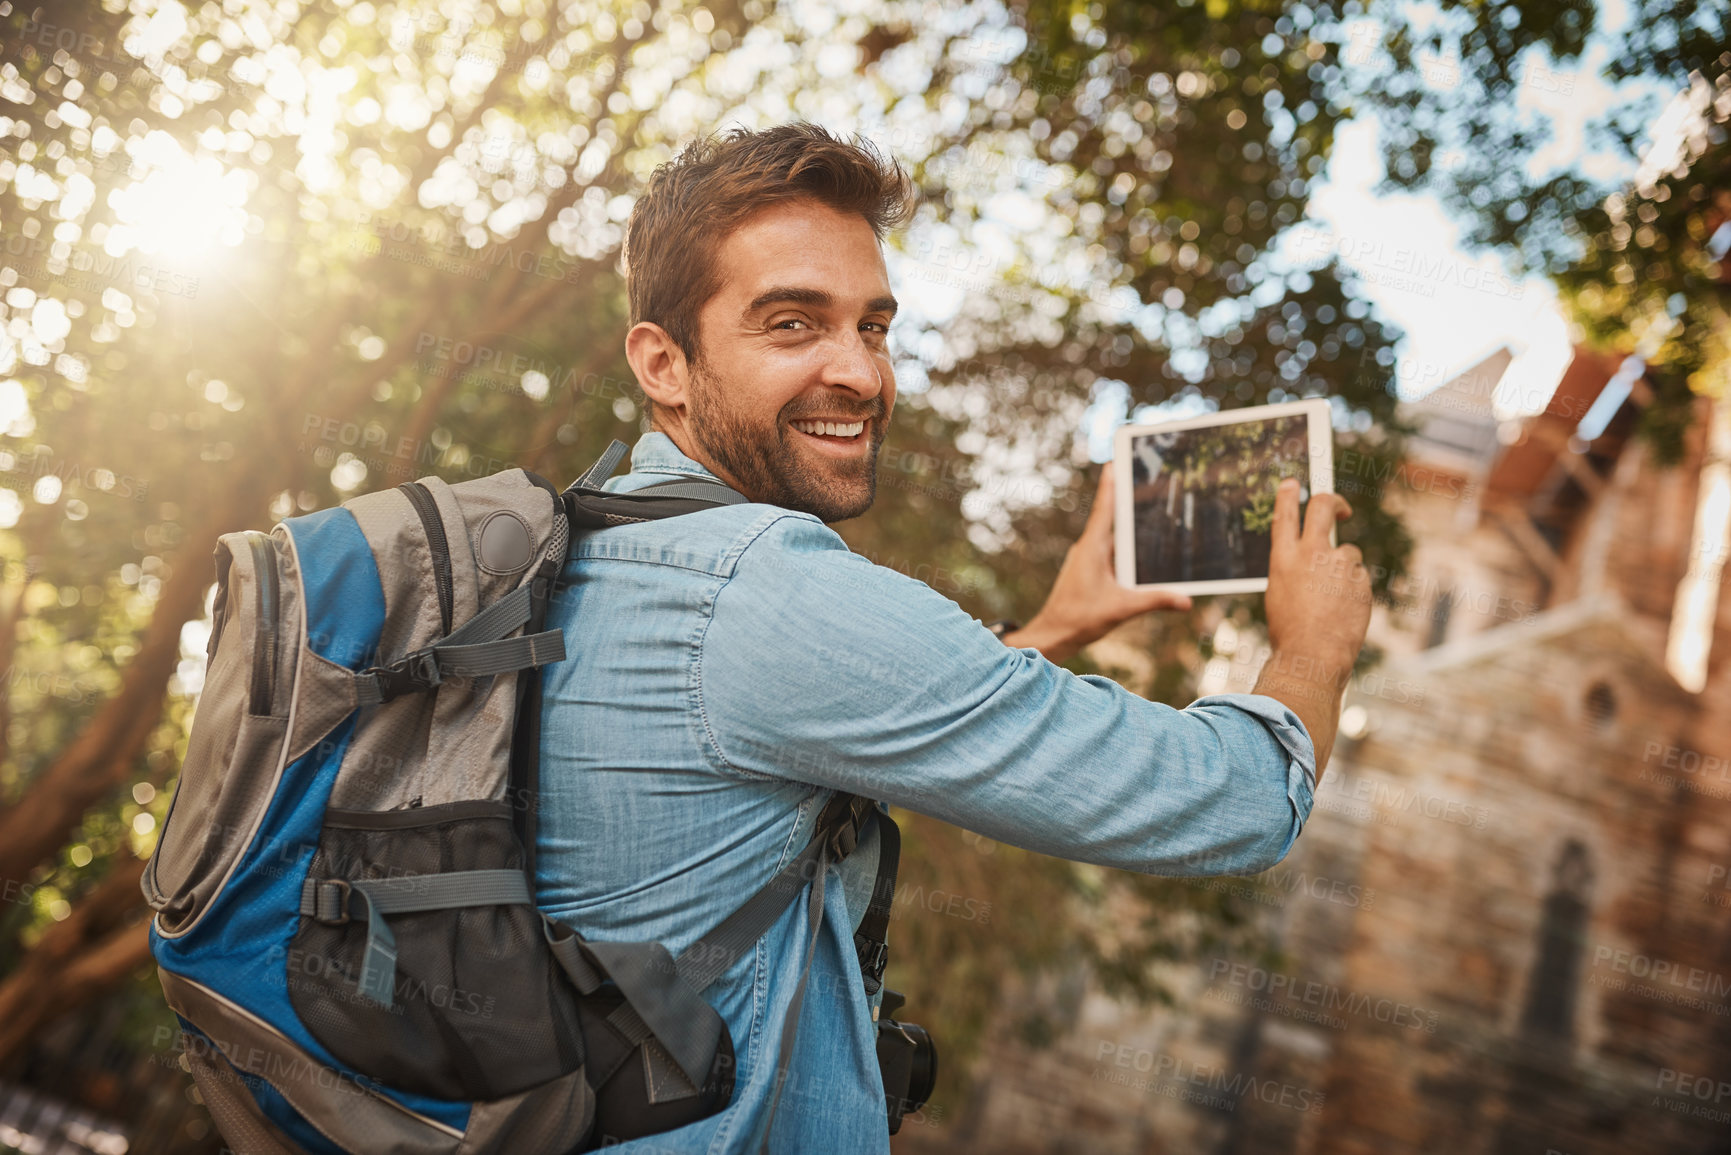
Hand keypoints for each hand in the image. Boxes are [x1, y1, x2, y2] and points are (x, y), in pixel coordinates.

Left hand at [1006, 461, 1191, 662]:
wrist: (1052, 635)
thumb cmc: (1079, 619)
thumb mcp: (1122, 608)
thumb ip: (1155, 601)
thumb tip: (1186, 600)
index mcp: (1093, 548)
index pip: (1105, 508)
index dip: (1111, 483)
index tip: (1116, 461)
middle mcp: (1088, 549)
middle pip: (1112, 518)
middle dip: (1128, 501)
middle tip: (1144, 480)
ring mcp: (1087, 560)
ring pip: (1112, 537)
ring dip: (1128, 528)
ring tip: (1149, 512)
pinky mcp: (1088, 572)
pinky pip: (1109, 553)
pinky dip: (1125, 548)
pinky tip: (1141, 553)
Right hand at [1263, 478, 1370, 672]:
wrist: (1313, 655)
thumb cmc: (1290, 631)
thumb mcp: (1280, 592)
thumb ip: (1295, 567)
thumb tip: (1312, 553)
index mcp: (1283, 558)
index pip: (1286, 514)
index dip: (1288, 494)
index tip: (1293, 483)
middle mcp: (1311, 553)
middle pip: (1323, 507)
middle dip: (1333, 501)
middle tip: (1340, 508)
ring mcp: (1338, 565)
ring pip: (1347, 553)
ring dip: (1343, 570)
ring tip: (1332, 601)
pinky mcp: (1360, 579)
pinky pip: (1359, 578)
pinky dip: (1353, 591)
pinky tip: (1343, 611)